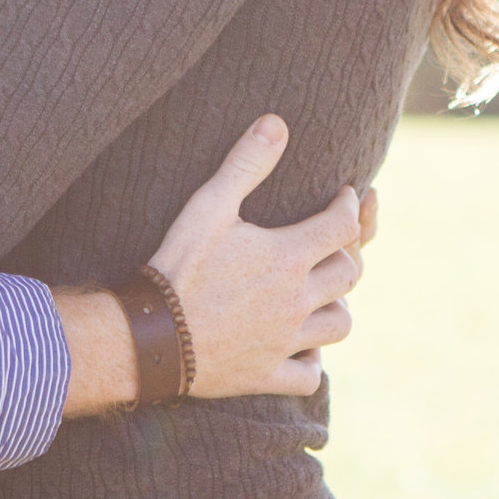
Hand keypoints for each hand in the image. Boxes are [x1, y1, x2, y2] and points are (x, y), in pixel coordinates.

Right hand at [147, 115, 361, 399]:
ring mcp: (285, 341)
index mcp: (288, 257)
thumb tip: (276, 122)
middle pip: (350, 274)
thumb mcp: (209, 206)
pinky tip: (302, 347)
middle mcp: (296, 300)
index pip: (344, 226)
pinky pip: (309, 375)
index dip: (350, 206)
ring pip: (340, 325)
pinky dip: (312, 361)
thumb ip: (245, 163)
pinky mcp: (267, 374)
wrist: (149, 336)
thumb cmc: (179, 266)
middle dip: (347, 253)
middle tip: (334, 243)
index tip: (345, 197)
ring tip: (323, 293)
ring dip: (337, 305)